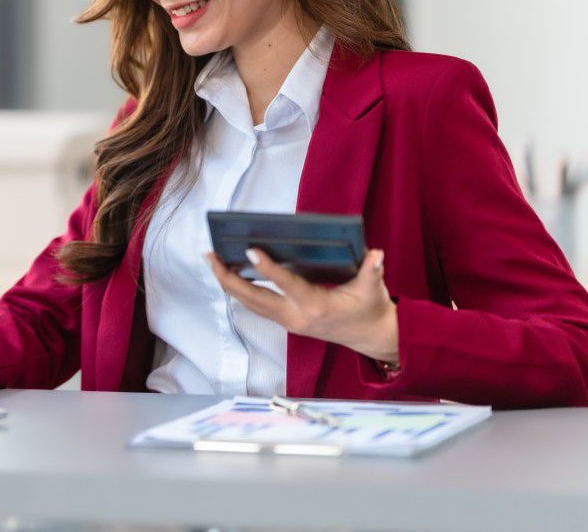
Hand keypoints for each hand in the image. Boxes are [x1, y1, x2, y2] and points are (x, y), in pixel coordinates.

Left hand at [206, 247, 399, 364]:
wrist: (371, 337)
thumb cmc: (370, 308)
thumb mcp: (373, 289)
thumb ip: (372, 271)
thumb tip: (376, 254)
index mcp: (316, 307)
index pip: (287, 285)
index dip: (267, 269)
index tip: (249, 251)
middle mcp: (296, 317)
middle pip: (255, 299)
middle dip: (229, 278)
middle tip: (211, 254)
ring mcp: (288, 321)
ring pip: (250, 303)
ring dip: (228, 283)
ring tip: (211, 259)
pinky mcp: (286, 321)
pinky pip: (256, 306)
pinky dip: (239, 290)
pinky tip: (227, 273)